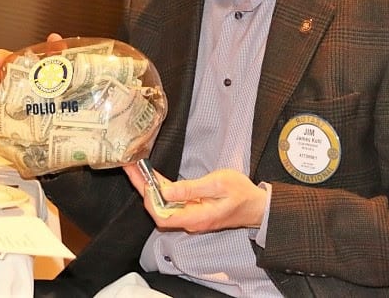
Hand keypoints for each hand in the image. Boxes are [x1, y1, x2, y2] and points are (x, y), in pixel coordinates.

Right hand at [0, 33, 63, 130]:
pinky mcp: (1, 118)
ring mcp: (4, 100)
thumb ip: (56, 52)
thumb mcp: (59, 68)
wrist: (63, 112)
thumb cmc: (57, 88)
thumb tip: (54, 38)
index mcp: (21, 70)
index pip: (6, 60)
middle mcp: (9, 83)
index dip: (0, 57)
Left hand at [124, 164, 266, 232]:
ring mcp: (191, 217)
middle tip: (131, 167)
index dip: (147, 197)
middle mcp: (190, 221)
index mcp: (195, 217)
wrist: (256, 206)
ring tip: (138, 169)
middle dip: (143, 188)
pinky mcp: (194, 211)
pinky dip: (162, 190)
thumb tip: (165, 191)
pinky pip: (173, 203)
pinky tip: (155, 179)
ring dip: (150, 189)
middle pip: (158, 210)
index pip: (161, 214)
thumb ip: (191, 189)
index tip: (138, 177)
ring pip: (164, 206)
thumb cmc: (241, 193)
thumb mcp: (218, 184)